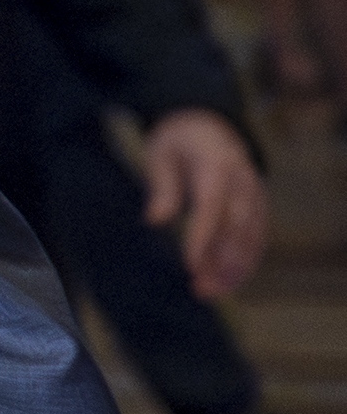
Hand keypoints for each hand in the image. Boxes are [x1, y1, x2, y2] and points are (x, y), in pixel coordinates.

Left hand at [143, 110, 268, 299]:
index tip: (191, 265)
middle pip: (237, 228)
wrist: (208, 120)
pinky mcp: (259, 205)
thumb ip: (162, 186)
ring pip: (252, 237)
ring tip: (211, 292)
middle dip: (221, 262)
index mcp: (216, 165)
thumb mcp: (160, 152)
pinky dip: (246, 261)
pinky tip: (229, 282)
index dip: (203, 238)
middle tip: (201, 289)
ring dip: (235, 268)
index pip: (211, 207)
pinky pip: (258, 236)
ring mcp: (255, 193)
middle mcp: (243, 182)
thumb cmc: (177, 139)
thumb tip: (155, 220)